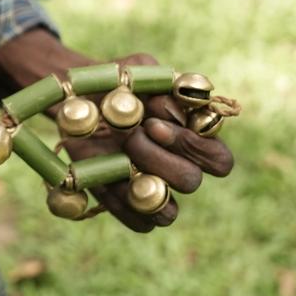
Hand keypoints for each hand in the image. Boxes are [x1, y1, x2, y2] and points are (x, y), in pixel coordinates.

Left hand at [62, 53, 233, 232]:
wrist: (76, 101)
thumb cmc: (116, 84)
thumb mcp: (135, 71)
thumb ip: (159, 82)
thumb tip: (171, 108)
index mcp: (194, 138)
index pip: (219, 160)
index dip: (195, 146)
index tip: (155, 123)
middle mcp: (180, 168)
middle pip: (191, 182)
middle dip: (160, 158)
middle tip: (133, 134)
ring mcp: (157, 191)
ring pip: (169, 213)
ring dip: (143, 184)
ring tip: (119, 157)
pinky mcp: (131, 207)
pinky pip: (140, 224)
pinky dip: (121, 205)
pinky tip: (104, 180)